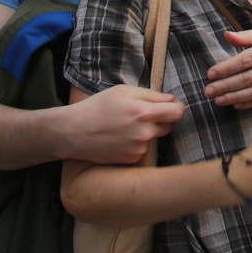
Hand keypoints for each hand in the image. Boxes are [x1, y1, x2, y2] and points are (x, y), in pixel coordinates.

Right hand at [67, 85, 184, 164]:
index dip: (176, 108)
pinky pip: (142, 150)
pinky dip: (136, 144)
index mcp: (143, 113)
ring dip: (146, 133)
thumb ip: (150, 95)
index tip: (171, 106)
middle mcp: (144, 134)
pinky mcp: (131, 160)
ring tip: (125, 126)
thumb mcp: (122, 92)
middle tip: (141, 115)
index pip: (177, 113)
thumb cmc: (97, 107)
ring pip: (153, 138)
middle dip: (160, 120)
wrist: (74, 132)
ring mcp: (138, 149)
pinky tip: (120, 138)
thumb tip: (171, 100)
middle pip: (168, 127)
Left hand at [205, 19, 251, 108]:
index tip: (210, 74)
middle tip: (208, 91)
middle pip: (248, 79)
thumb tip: (225, 36)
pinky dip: (250, 103)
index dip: (226, 68)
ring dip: (235, 97)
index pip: (245, 61)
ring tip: (218, 100)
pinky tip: (236, 103)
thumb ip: (245, 37)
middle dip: (226, 86)